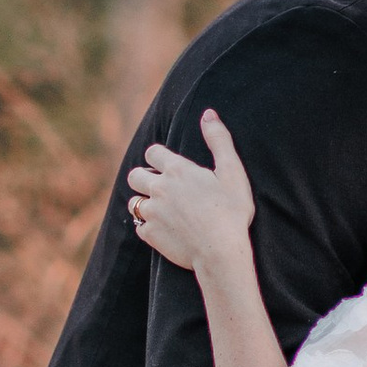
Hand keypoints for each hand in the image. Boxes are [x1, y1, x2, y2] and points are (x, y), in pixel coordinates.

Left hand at [128, 110, 254, 273]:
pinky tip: (166, 230)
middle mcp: (159, 189)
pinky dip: (149, 228)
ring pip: (133, 202)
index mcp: (177, 170)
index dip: (158, 157)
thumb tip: (208, 114)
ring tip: (163, 211)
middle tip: (162, 188)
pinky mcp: (150, 235)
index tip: (168, 166)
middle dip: (144, 178)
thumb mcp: (232, 172)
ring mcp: (152, 213)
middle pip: (134, 175)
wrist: (222, 252)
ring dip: (144, 204)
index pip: (152, 152)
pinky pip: (140, 227)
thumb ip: (219, 140)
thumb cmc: (232, 212)